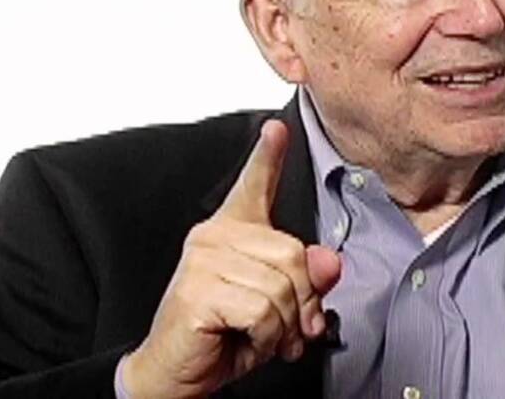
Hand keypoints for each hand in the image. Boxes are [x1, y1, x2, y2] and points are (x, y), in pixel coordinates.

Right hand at [123, 120, 341, 398]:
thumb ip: (305, 280)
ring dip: (282, 326)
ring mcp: (202, 260)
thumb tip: (329, 262)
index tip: (276, 129)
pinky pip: (262, 309)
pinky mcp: (197, 290)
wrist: (175, 375)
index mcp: (232, 232)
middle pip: (292, 254)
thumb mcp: (278, 308)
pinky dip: (265, 336)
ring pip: (281, 286)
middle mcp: (213, 236)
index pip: (253, 185)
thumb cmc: (224, 337)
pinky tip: (245, 340)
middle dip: (301, 302)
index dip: (268, 156)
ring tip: (262, 337)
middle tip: (289, 330)